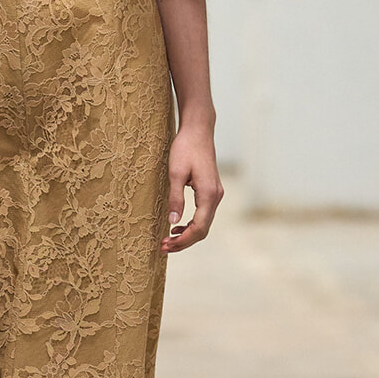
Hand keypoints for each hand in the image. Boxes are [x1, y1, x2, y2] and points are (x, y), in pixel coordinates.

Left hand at [162, 121, 223, 252]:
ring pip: (204, 223)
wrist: (198, 130)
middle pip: (203, 230)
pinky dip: (191, 224)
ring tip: (168, 239)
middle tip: (163, 247)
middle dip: (184, 241)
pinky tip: (177, 225)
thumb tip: (172, 221)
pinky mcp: (211, 190)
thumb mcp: (175, 173)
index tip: (165, 245)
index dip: (182, 241)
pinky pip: (204, 214)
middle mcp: (216, 196)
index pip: (198, 228)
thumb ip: (175, 198)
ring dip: (187, 234)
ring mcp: (216, 194)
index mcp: (208, 194)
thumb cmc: (185, 148)